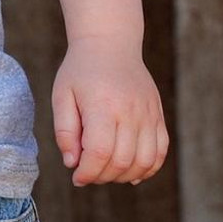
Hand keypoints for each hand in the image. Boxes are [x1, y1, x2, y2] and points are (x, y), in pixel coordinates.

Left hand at [51, 36, 168, 186]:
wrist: (109, 44)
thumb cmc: (81, 71)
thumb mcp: (62, 96)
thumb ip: (65, 131)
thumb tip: (72, 164)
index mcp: (102, 105)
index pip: (100, 152)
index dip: (88, 173)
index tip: (77, 177)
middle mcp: (130, 110)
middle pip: (122, 161)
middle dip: (102, 176)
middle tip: (88, 172)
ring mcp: (148, 113)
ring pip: (145, 161)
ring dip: (124, 176)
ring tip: (106, 170)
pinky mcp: (157, 115)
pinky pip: (160, 151)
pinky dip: (148, 168)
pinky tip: (130, 171)